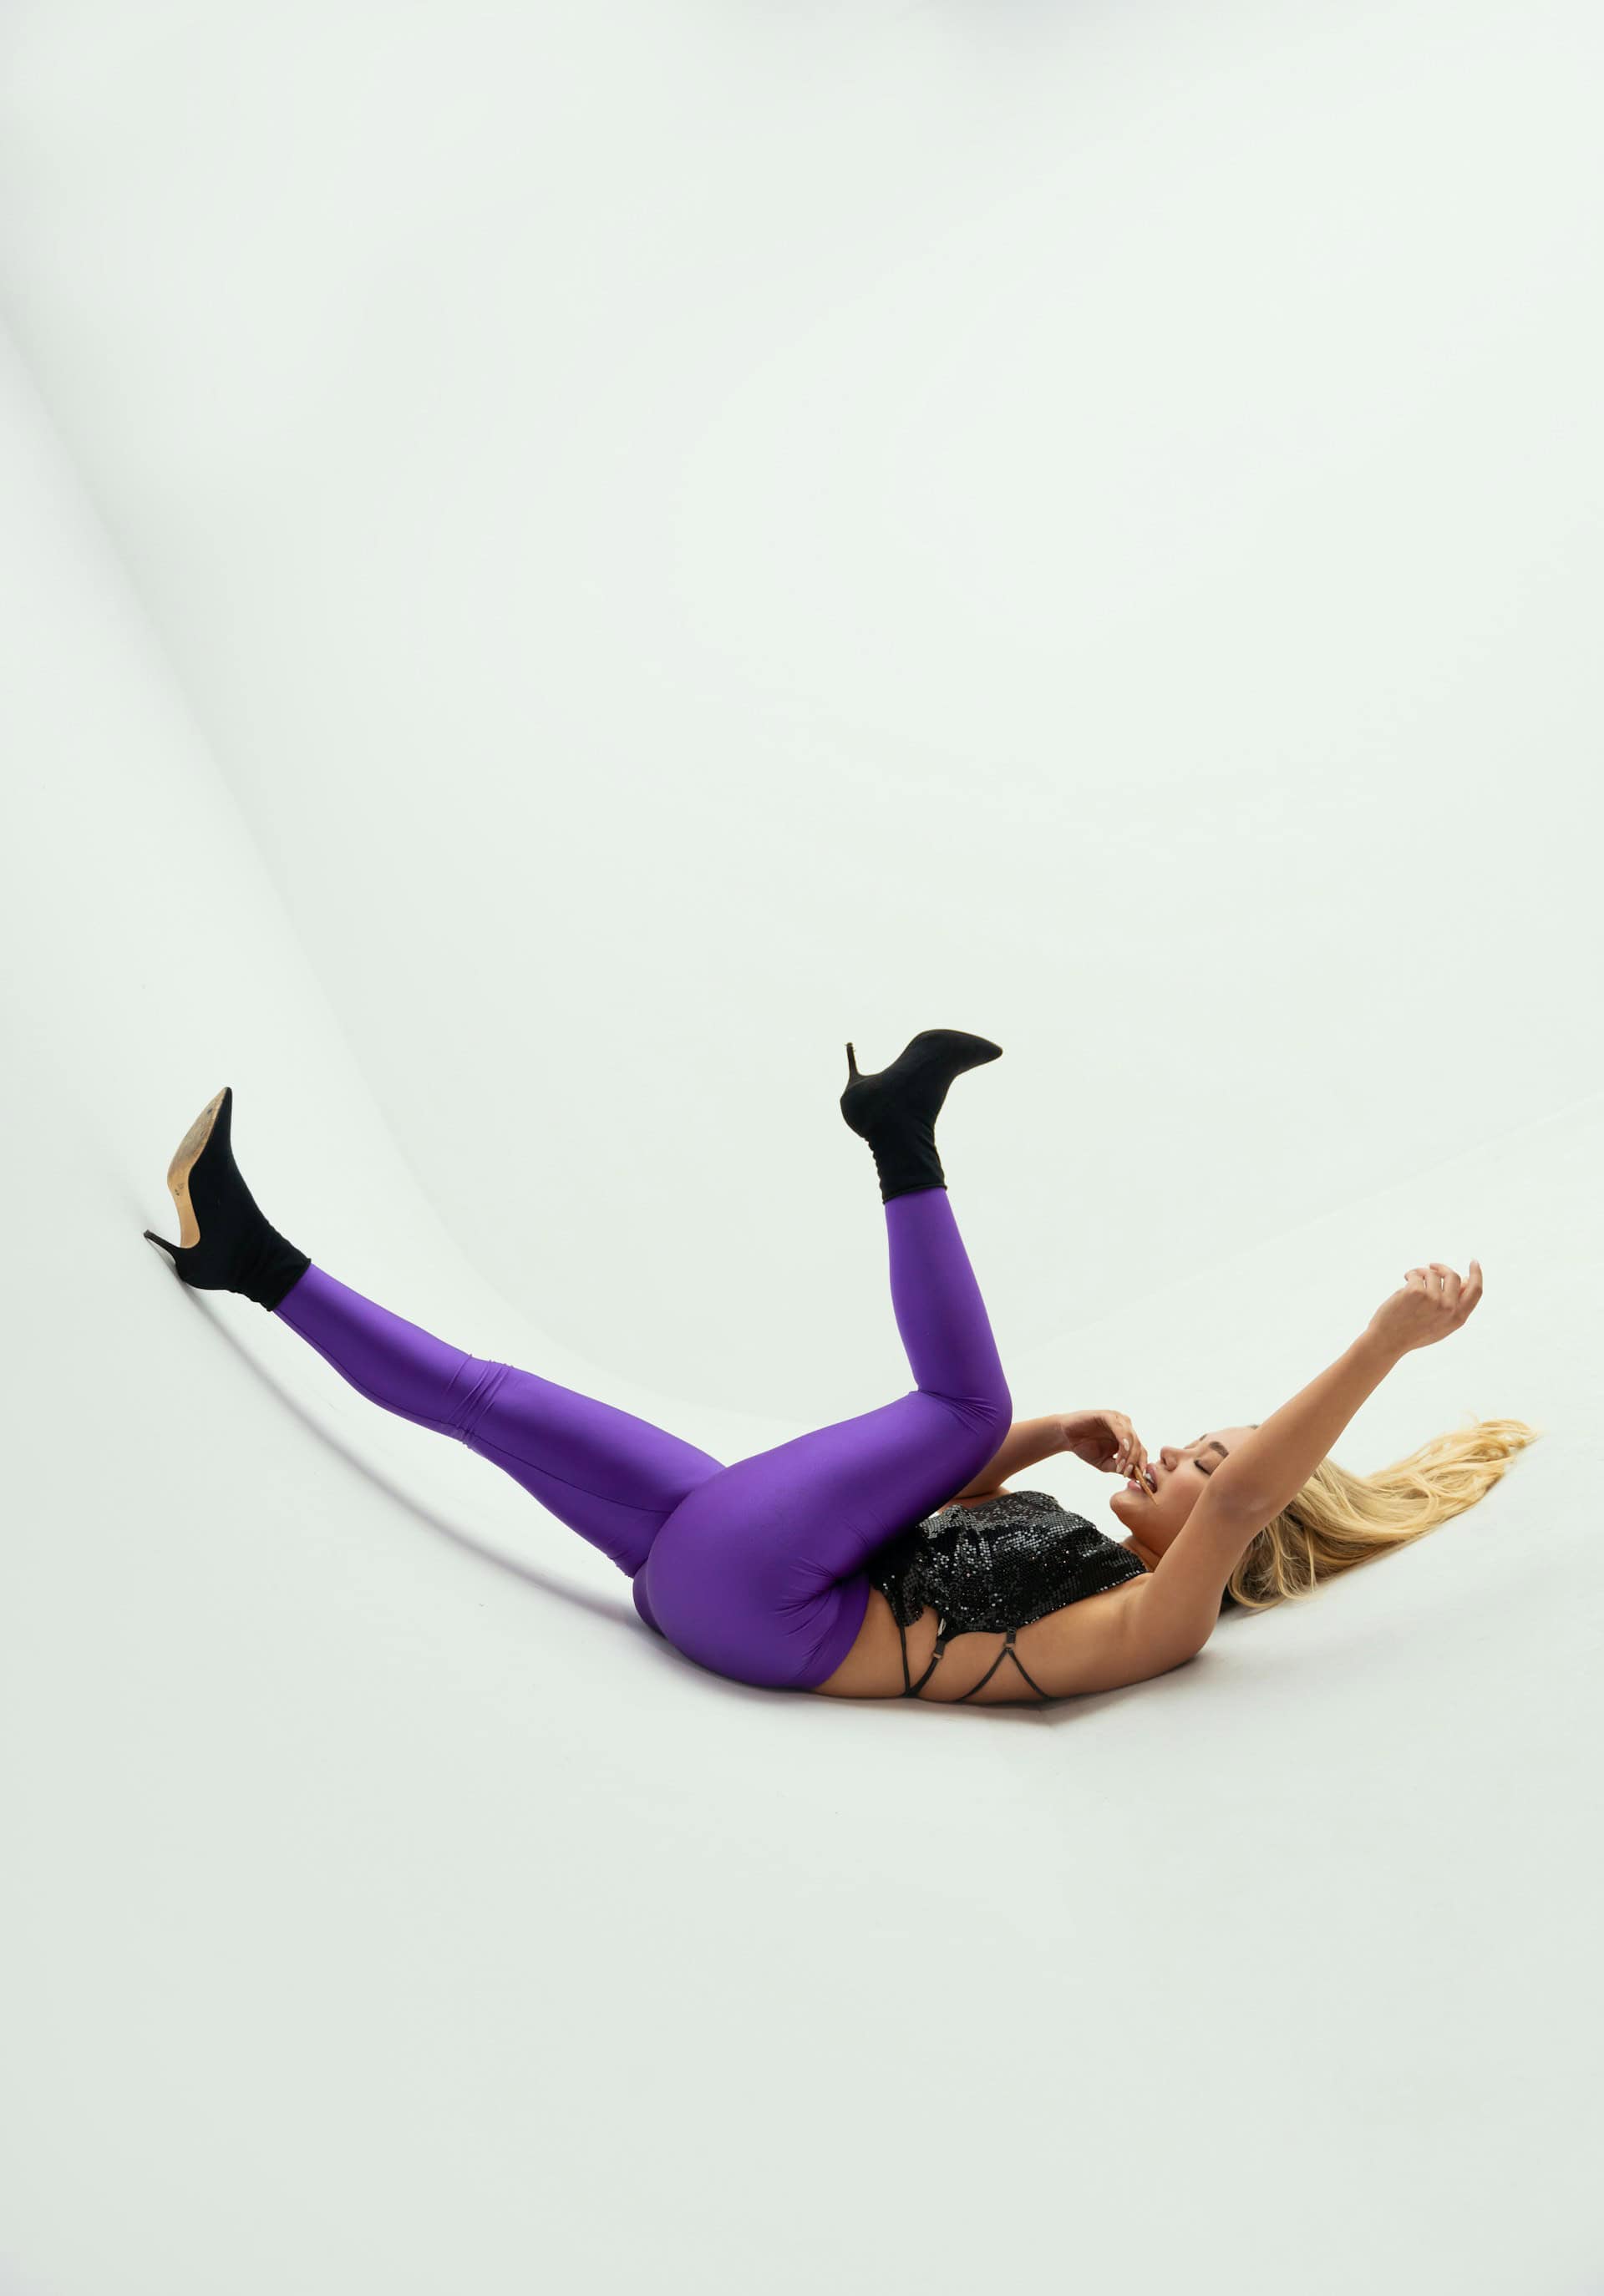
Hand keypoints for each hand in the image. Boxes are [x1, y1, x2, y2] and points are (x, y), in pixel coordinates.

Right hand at [1061, 1408, 1151, 1487]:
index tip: (1138, 1478)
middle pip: (1138, 1445)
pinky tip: (1122, 1448)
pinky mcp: (1108, 1415)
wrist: (1067, 1437)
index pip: (1141, 1451)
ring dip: (1128, 1453)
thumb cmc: (1086, 1449)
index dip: (1141, 1465)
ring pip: (1131, 1437)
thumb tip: (1136, 1477)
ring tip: (1119, 1465)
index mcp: (1127, 1439)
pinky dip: (1123, 1439)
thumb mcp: (1104, 1463)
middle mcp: (1126, 1428)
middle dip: (1134, 1461)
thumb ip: (1119, 1468)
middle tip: (1125, 1472)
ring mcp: (1118, 1420)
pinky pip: (1120, 1427)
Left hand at [1365, 1260, 1483, 1355]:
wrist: (1388, 1341)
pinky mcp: (1416, 1292)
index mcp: (1458, 1318)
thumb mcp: (1441, 1323)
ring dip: (1421, 1273)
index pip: (1475, 1291)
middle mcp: (1449, 1308)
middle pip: (1454, 1277)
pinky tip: (1404, 1281)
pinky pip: (1417, 1274)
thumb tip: (1466, 1280)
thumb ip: (1456, 1305)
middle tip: (1432, 1266)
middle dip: (1442, 1268)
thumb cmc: (1414, 1332)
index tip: (1474, 1263)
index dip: (1477, 1274)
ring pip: (1433, 1274)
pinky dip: (1410, 1274)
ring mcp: (1433, 1299)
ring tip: (1410, 1280)